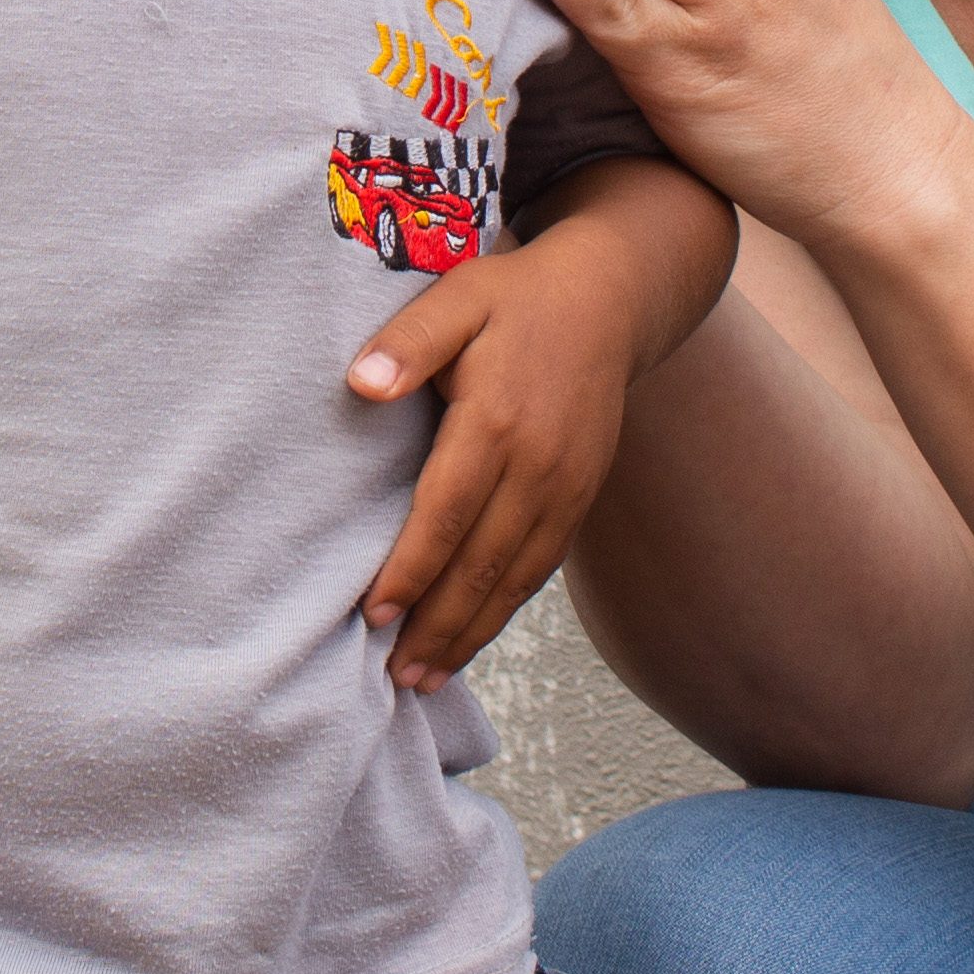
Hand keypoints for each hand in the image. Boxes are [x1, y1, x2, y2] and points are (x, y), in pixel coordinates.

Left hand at [350, 155, 732, 691]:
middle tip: (396, 677)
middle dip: (437, 626)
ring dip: (472, 632)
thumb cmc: (516, 296)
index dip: (411, 570)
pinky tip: (475, 634)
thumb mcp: (458, 296)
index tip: (372, 613)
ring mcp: (567, 486)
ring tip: (427, 678)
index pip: (446, 513)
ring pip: (516, 577)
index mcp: (498, 420)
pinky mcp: (582, 495)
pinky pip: (542, 565)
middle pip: (482, 563)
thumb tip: (362, 385)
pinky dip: (506, 608)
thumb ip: (409, 341)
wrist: (610, 297)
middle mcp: (539, 465)